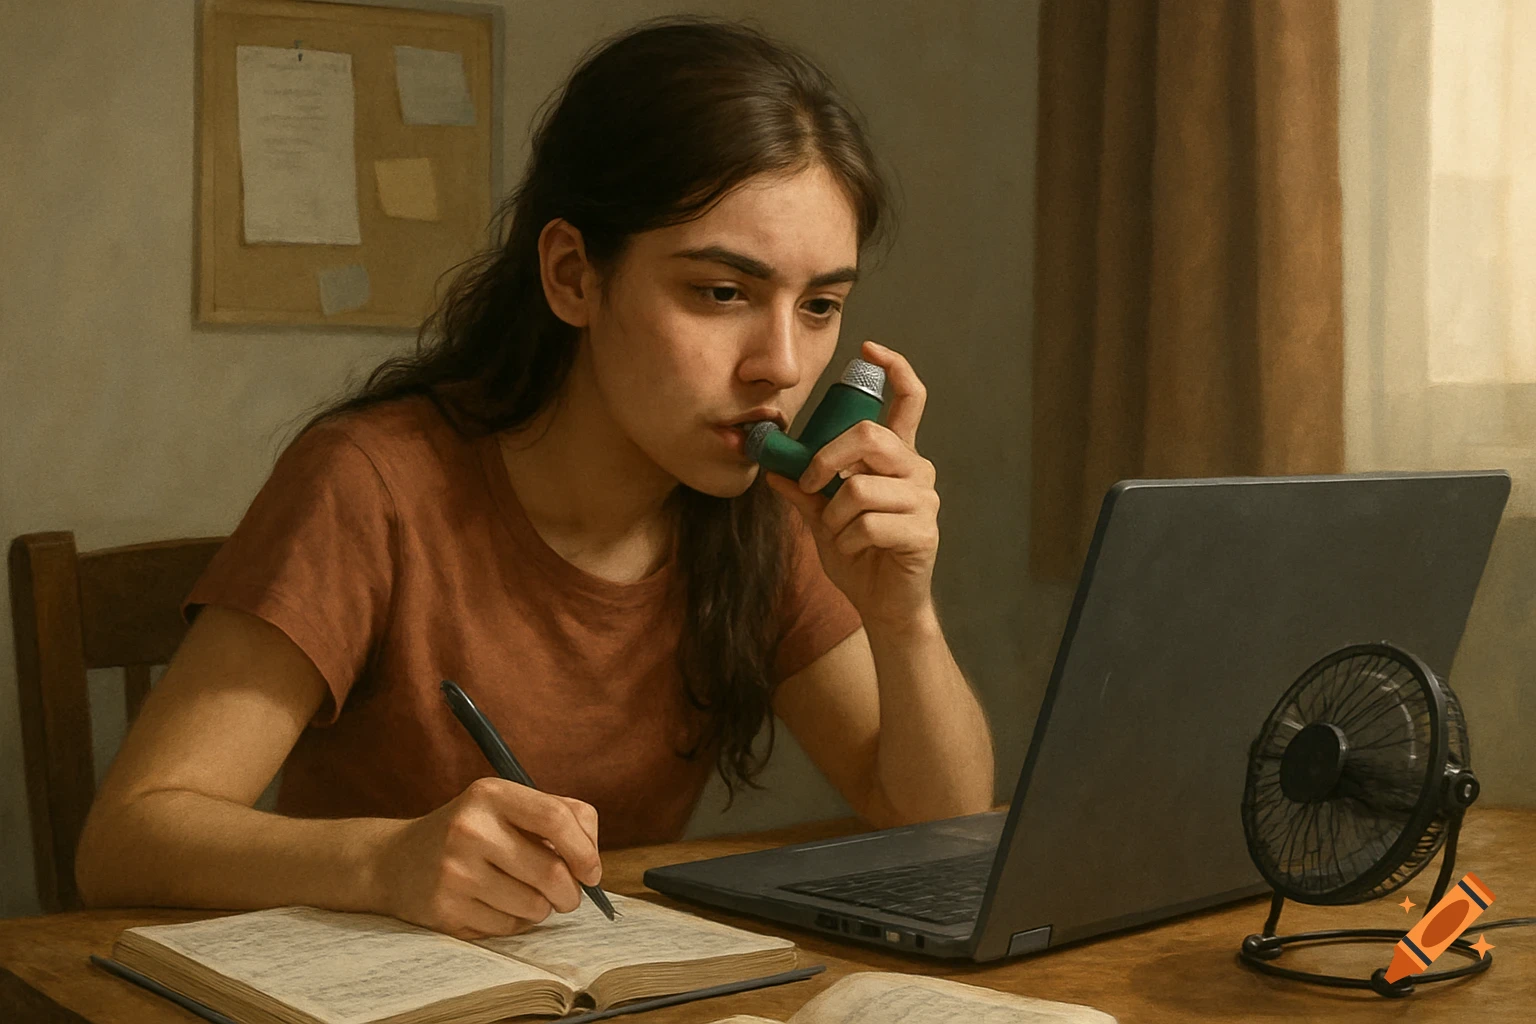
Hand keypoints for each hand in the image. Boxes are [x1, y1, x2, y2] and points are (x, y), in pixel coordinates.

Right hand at [373, 777, 600, 939]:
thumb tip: (593, 862)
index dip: (585, 850)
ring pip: (534, 907)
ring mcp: (454, 872)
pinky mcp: (445, 910)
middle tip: (568, 896)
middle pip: (551, 872)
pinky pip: (507, 928)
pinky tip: (496, 906)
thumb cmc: (470, 833)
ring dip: (542, 909)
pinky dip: (514, 924)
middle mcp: (470, 829)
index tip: (592, 872)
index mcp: (490, 795)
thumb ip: (558, 816)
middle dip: (571, 893)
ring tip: (524, 895)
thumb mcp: (505, 806)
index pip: (556, 818)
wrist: (395, 861)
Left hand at [765, 340, 939, 627]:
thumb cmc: (860, 557)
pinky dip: (847, 540)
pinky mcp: (923, 532)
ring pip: (859, 487)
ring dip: (834, 516)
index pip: (909, 400)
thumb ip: (804, 490)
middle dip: (826, 460)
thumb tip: (771, 467)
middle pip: (868, 436)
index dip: (894, 368)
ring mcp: (924, 500)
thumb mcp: (822, 518)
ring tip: (840, 534)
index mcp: (897, 458)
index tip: (870, 347)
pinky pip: (867, 524)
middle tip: (810, 483)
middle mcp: (917, 470)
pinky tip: (858, 551)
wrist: (884, 606)